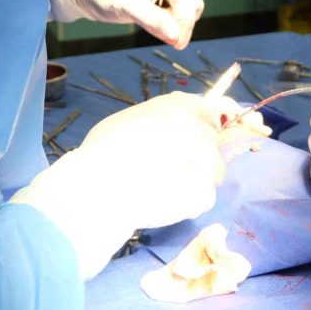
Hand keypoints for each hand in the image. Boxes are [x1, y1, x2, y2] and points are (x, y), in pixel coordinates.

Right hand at [11, 91, 229, 279]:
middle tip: (172, 170)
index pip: (209, 112)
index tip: (197, 140)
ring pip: (211, 172)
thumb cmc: (103, 150)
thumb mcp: (130, 119)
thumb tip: (170, 129)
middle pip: (212, 144)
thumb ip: (158, 120)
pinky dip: (188, 203)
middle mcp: (198, 127)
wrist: (98, 186)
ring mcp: (206, 160)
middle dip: (200, 157)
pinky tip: (164, 203)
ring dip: (194, 180)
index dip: (204, 127)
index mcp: (178, 106)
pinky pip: (203, 198)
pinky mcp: (204, 191)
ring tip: (163, 188)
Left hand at [34, 0, 203, 48]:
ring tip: (158, 33)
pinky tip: (155, 27)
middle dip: (183, 26)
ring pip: (186, 12)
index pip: (190, 3)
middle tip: (169, 43)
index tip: (175, 44)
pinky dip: (170, 24)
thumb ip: (153, 20)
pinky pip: (175, 13)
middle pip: (192, 7)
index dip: (184, 25)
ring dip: (177, 26)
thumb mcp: (126, 6)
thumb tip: (177, 38)